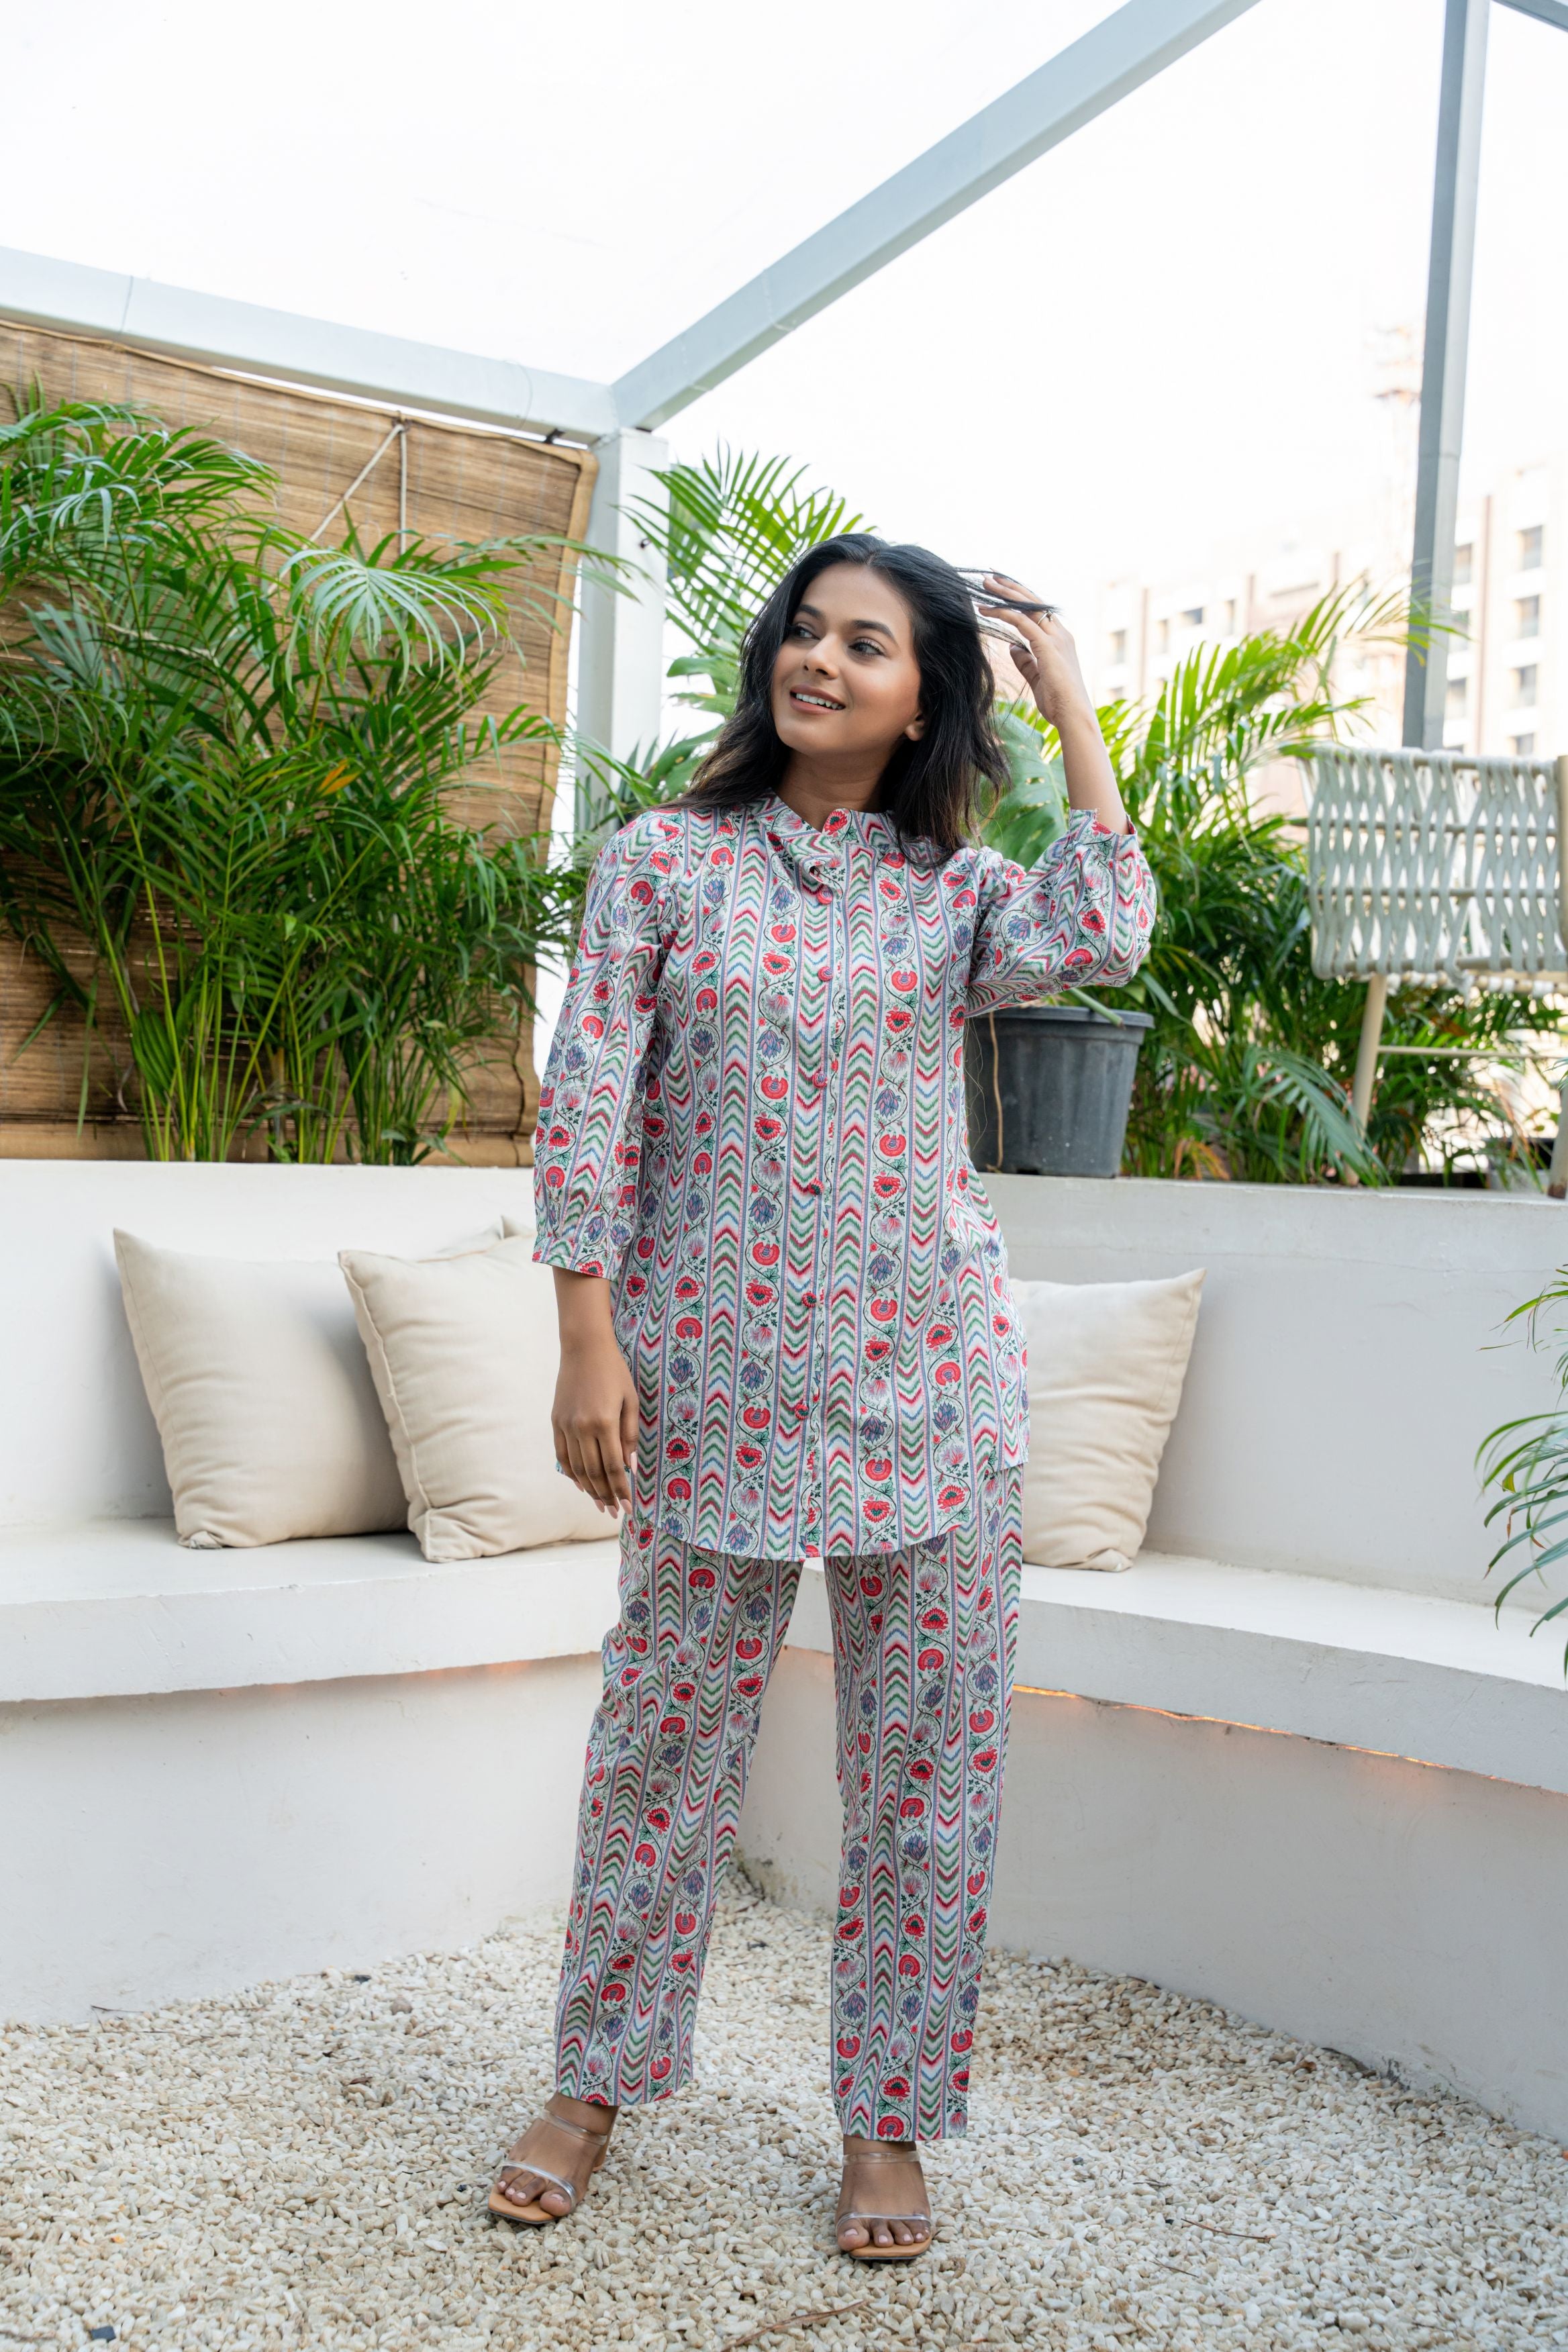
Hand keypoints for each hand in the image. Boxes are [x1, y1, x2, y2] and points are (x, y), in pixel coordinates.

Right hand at [551, 1271, 637, 1515]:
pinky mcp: (555, 1422)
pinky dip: (571, 1473)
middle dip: (606, 1496)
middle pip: (594, 1473)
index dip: (621, 1490)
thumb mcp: (631, 1401)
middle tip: (615, 1513)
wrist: (584, 1349)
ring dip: (589, 1489)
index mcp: (604, 1423)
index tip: (628, 1507)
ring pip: (576, 1468)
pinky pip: (562, 1455)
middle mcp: (582, 1428)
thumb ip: (631, 1436)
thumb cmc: (614, 1373)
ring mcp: (566, 1426)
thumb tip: (632, 1468)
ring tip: (600, 1504)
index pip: (614, 1467)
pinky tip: (581, 1484)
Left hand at [978, 575, 1093, 732]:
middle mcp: (1060, 633)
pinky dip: (1003, 612)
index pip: (1038, 611)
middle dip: (1010, 587)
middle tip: (989, 578)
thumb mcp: (1038, 678)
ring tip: (984, 585)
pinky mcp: (1047, 646)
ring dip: (1003, 593)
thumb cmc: (1058, 702)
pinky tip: (986, 609)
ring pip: (1027, 606)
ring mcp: (1056, 638)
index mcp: (1060, 640)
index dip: (1019, 599)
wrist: (1074, 715)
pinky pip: (1022, 621)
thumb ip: (1026, 661)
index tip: (1000, 590)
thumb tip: (1013, 648)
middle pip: (1032, 601)